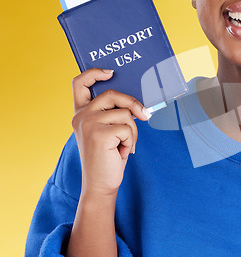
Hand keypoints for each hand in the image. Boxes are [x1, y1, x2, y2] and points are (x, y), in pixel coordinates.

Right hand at [71, 68, 150, 196]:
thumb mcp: (108, 130)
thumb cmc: (108, 156)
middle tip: (144, 115)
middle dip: (133, 103)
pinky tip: (121, 152)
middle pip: (113, 94)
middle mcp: (81, 116)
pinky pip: (128, 128)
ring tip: (124, 145)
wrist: (101, 184)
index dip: (94, 73)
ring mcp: (88, 124)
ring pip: (125, 113)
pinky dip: (131, 141)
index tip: (110, 73)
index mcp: (80, 112)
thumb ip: (113, 113)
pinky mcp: (99, 134)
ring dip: (132, 130)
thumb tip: (136, 103)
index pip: (80, 83)